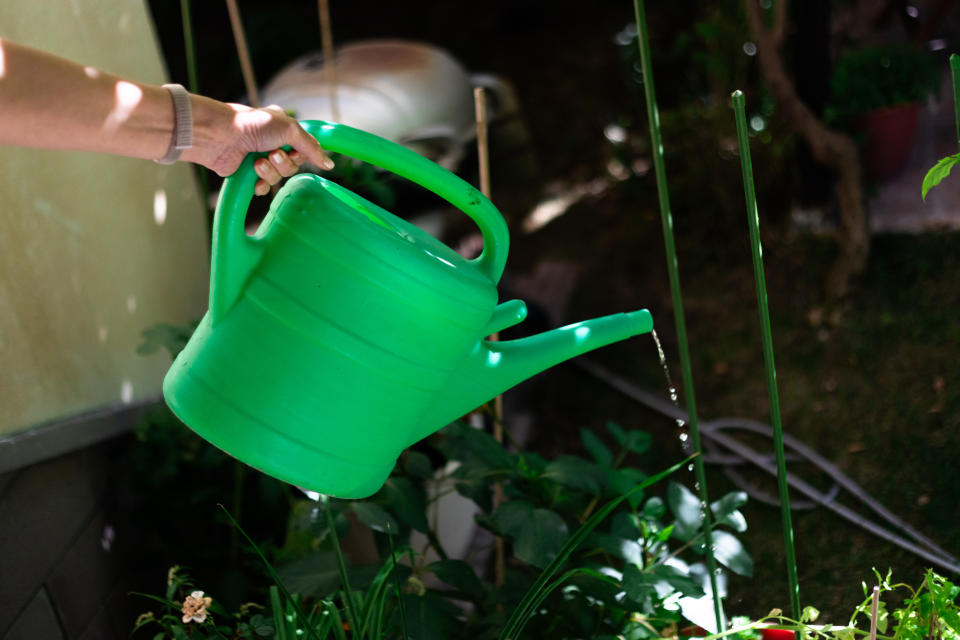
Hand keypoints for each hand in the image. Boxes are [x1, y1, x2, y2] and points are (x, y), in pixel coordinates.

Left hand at [191, 103, 334, 194]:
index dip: (304, 153)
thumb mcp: (289, 129)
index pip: (305, 148)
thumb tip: (329, 164)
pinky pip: (265, 188)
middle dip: (284, 163)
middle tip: (272, 154)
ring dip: (271, 171)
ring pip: (280, 176)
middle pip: (294, 165)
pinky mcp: (249, 174)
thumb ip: (311, 147)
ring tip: (257, 162)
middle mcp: (273, 143)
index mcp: (283, 129)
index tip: (298, 152)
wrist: (220, 137)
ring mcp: (260, 159)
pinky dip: (261, 184)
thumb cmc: (252, 125)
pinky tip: (254, 176)